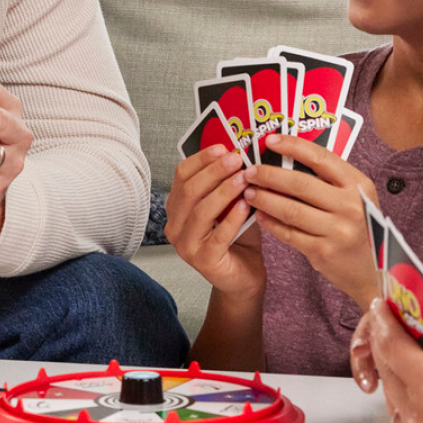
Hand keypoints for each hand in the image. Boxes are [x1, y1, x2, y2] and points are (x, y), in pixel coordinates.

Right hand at [165, 145, 263, 300]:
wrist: (244, 276)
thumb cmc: (237, 237)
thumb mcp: (230, 204)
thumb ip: (228, 183)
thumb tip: (239, 153)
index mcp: (177, 208)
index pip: (181, 175)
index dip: (201, 159)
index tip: (222, 147)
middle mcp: (176, 226)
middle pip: (189, 191)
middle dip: (214, 171)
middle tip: (236, 158)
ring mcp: (186, 246)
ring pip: (201, 211)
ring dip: (224, 191)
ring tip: (244, 178)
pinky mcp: (203, 262)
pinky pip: (218, 236)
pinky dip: (232, 218)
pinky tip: (246, 205)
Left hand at [241, 134, 379, 309]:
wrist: (373, 271)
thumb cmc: (359, 227)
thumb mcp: (356, 198)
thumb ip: (330, 180)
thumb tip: (287, 157)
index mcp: (358, 185)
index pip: (321, 158)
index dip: (293, 146)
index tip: (270, 140)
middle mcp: (350, 205)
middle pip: (300, 184)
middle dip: (269, 175)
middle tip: (250, 171)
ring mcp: (338, 230)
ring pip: (290, 209)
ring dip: (265, 199)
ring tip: (249, 192)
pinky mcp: (324, 250)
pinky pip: (289, 233)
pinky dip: (271, 223)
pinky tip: (260, 215)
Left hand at [351, 300, 422, 422]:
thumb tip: (407, 333)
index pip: (394, 348)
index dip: (384, 324)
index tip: (380, 308)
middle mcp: (420, 417)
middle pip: (387, 371)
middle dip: (385, 345)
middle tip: (386, 326)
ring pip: (391, 395)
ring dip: (394, 373)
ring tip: (402, 357)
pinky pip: (402, 417)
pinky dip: (404, 400)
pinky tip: (414, 388)